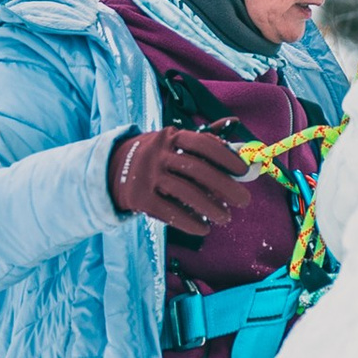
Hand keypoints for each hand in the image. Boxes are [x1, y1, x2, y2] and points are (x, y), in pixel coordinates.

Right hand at [108, 128, 250, 239]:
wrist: (112, 169)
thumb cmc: (156, 157)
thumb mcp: (174, 141)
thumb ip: (205, 138)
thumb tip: (237, 128)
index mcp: (172, 136)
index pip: (203, 143)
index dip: (227, 157)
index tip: (244, 172)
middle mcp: (158, 153)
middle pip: (197, 170)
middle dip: (225, 186)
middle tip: (244, 200)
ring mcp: (147, 175)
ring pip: (186, 193)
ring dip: (210, 208)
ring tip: (225, 217)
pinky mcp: (139, 197)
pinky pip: (170, 212)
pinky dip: (190, 222)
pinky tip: (203, 228)